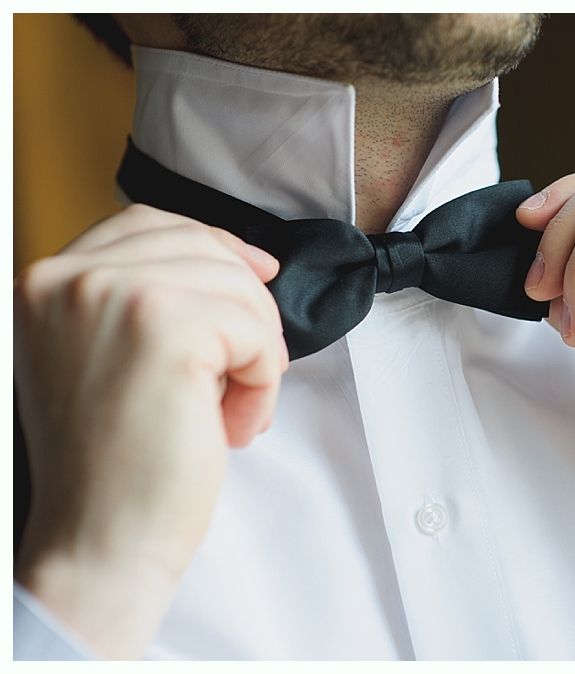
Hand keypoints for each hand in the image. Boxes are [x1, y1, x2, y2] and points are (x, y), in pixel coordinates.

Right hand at [13, 204, 287, 657]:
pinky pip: (256, 331)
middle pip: (205, 250)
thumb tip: (246, 263)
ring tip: (231, 411)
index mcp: (45, 281)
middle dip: (245, 313)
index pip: (150, 224)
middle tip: (239, 381)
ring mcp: (114, 295)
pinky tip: (233, 425)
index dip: (216, 245)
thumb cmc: (113, 465)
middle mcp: (68, 277)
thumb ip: (149, 302)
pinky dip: (264, 380)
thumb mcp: (106, 359)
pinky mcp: (166, 329)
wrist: (97, 543)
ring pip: (239, 288)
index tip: (259, 275)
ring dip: (257, 352)